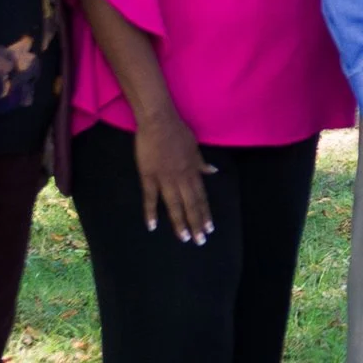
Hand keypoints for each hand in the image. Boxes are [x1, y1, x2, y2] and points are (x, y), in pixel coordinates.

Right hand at [134, 108, 217, 241]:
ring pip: (174, 205)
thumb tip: (213, 171)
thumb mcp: (195, 147)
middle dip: (196, 223)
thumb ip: (201, 163)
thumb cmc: (178, 132)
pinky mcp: (148, 176)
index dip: (205, 213)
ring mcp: (165, 178)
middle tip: (200, 241)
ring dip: (179, 222)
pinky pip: (150, 197)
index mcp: (193, 171)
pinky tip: (151, 225)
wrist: (159, 122)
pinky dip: (150, 212)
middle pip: (190, 205)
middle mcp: (182, 178)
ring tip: (183, 238)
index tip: (209, 228)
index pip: (201, 197)